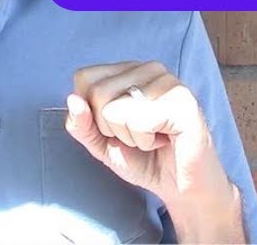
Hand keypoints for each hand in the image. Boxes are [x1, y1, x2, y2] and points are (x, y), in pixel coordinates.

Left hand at [65, 62, 238, 220]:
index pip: (84, 78)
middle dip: (111, 128)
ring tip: (153, 137)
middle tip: (138, 135)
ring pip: (115, 109)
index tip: (116, 126)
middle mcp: (149, 69)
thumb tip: (73, 100)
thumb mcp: (101, 143)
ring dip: (130, 136)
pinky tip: (164, 139)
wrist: (181, 187)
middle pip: (97, 93)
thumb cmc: (145, 159)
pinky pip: (138, 121)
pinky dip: (145, 140)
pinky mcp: (183, 102)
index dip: (92, 113)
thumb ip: (81, 124)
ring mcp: (168, 82)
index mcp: (129, 70)